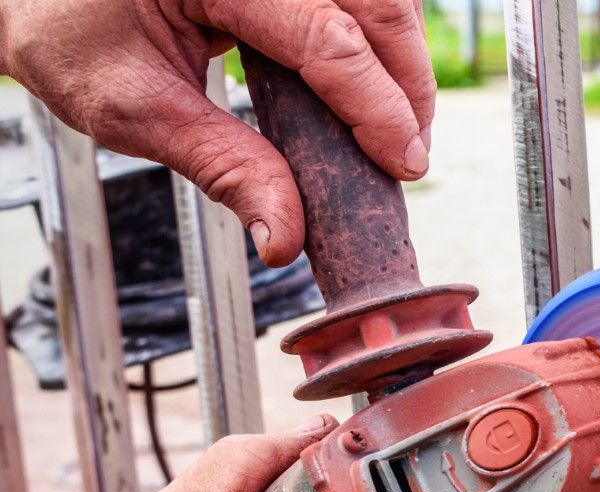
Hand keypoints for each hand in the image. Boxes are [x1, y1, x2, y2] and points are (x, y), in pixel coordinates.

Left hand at [0, 0, 434, 265]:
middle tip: (408, 154)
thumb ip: (223, 166)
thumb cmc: (66, 29)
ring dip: (401, 56)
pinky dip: (377, 34)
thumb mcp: (132, 108)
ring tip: (397, 124)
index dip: (376, 106)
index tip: (403, 164)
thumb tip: (285, 235)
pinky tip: (374, 80)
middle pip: (373, 2)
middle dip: (407, 82)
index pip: (326, 36)